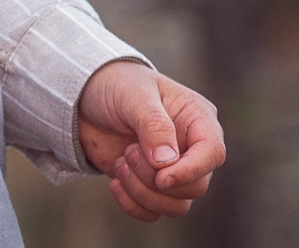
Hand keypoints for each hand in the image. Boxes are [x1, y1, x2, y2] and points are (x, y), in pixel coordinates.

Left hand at [77, 61, 224, 221]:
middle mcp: (191, 148)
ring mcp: (173, 170)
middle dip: (156, 179)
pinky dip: (132, 205)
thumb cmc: (116, 86)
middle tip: (129, 152)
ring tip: (120, 163)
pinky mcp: (151, 186)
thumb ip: (153, 124)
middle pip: (196, 187)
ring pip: (177, 206)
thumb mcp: (134, 95)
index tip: (162, 177)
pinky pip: (154, 213)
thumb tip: (167, 163)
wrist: (85, 99)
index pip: (213, 153)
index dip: (192, 170)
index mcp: (197, 119)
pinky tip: (114, 183)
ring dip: (143, 192)